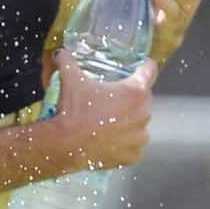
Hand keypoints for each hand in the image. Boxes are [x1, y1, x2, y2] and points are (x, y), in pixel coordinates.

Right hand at [49, 51, 155, 172]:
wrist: (65, 145)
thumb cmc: (73, 110)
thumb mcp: (70, 79)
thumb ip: (67, 61)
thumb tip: (60, 53)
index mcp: (135, 91)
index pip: (149, 71)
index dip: (144, 66)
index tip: (141, 66)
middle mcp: (144, 113)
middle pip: (143, 99)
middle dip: (130, 98)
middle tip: (111, 99)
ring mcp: (140, 137)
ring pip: (139, 123)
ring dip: (128, 121)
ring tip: (108, 121)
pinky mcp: (134, 155)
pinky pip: (133, 145)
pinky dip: (124, 143)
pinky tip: (109, 139)